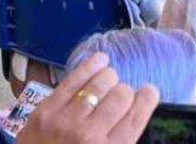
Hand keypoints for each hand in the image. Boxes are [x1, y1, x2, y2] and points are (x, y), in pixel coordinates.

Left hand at [16, 52, 158, 143]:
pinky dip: (89, 67)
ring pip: (98, 85)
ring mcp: (66, 121)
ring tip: (111, 78)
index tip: (149, 91)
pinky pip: (72, 81)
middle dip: (125, 91)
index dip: (147, 99)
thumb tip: (135, 112)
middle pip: (120, 97)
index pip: (135, 117)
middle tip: (121, 94)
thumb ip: (121, 139)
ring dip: (109, 78)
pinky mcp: (46, 110)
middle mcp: (90, 135)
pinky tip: (100, 60)